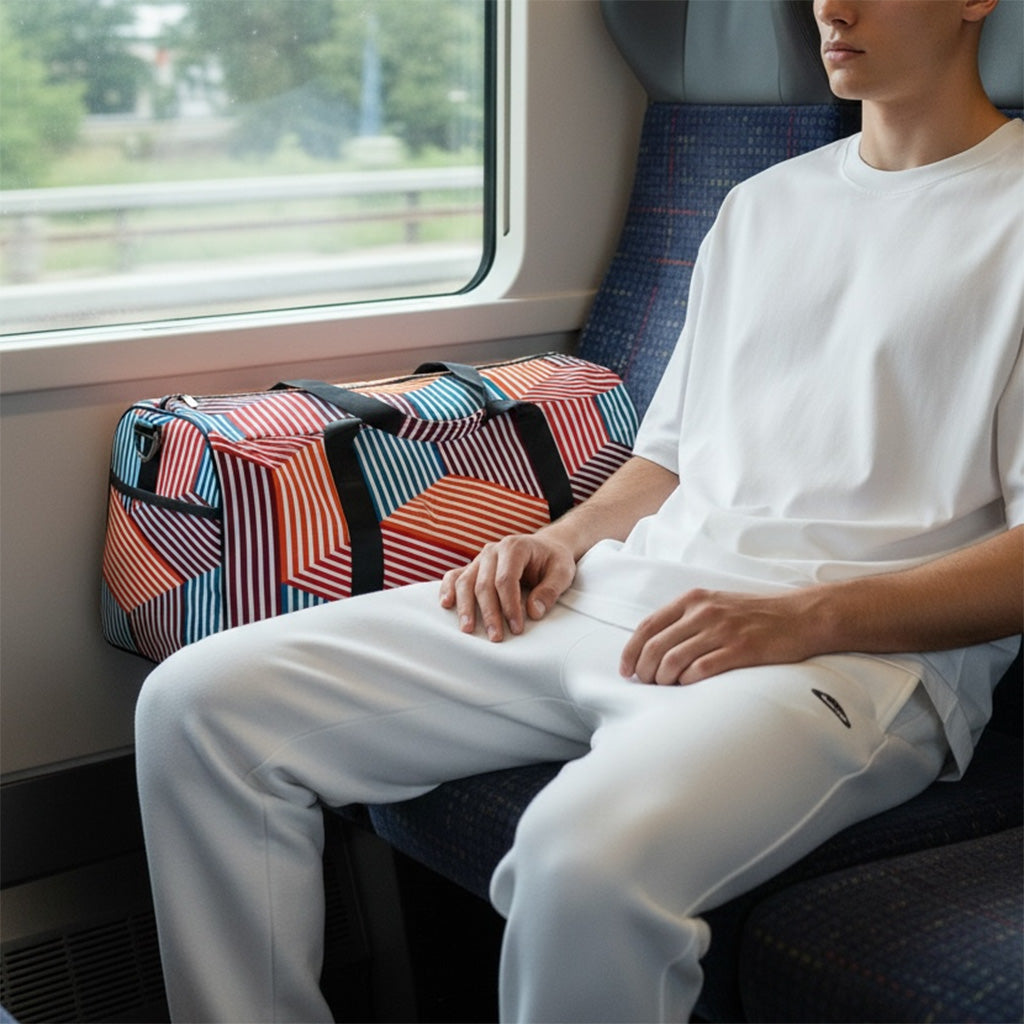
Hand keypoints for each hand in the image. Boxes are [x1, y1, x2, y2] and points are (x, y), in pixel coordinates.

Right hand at [439, 532, 576, 641]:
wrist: (545, 548)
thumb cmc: (553, 561)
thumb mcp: (562, 572)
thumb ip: (550, 591)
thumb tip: (533, 612)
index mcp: (515, 547)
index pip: (506, 579)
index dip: (509, 606)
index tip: (517, 628)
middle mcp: (493, 550)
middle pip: (484, 584)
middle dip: (489, 613)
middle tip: (496, 637)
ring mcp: (480, 558)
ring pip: (466, 581)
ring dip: (465, 607)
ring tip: (468, 629)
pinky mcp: (473, 567)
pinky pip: (454, 576)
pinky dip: (447, 589)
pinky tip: (446, 604)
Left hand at [619, 588, 818, 684]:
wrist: (800, 616)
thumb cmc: (755, 614)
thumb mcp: (715, 604)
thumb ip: (686, 619)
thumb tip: (654, 646)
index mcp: (693, 600)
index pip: (648, 626)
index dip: (631, 651)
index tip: (626, 669)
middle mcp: (704, 612)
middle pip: (656, 646)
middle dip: (644, 670)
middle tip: (646, 684)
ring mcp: (722, 630)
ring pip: (674, 660)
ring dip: (663, 679)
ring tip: (665, 687)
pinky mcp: (740, 649)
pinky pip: (701, 670)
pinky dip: (688, 681)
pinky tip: (687, 686)